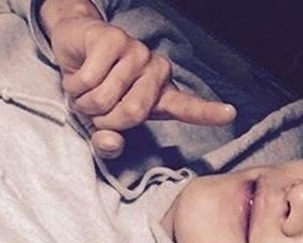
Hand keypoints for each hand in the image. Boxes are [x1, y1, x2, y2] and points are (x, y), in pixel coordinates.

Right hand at [40, 0, 235, 157]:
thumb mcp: (100, 125)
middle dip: (105, 120)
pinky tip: (78, 78)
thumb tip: (112, 143)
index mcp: (160, 95)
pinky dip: (75, 88)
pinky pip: (90, 81)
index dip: (206, 112)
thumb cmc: (93, 91)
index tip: (229, 114)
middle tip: (97, 111)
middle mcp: (155, 71)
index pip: (187, 105)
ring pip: (107, 99)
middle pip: (134, 113)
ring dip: (86, 103)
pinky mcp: (113, 39)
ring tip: (86, 92)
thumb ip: (107, 141)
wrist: (73, 49)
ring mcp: (137, 52)